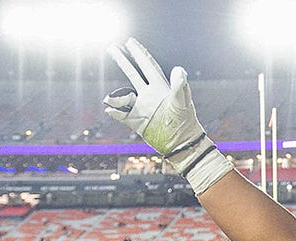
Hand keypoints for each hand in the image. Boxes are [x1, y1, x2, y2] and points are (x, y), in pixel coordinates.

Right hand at [105, 38, 232, 193]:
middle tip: (112, 47)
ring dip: (117, 97)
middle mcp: (149, 95)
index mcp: (159, 88)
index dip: (139, 54)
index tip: (129, 42)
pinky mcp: (136, 122)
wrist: (181, 143)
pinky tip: (110, 110)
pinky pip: (120, 114)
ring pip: (123, 96)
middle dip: (122, 60)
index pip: (147, 66)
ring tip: (114, 100)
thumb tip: (179, 69)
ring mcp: (142, 108)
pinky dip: (114, 111)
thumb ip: (180, 85)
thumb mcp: (182, 102)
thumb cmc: (184, 121)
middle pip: (132, 74)